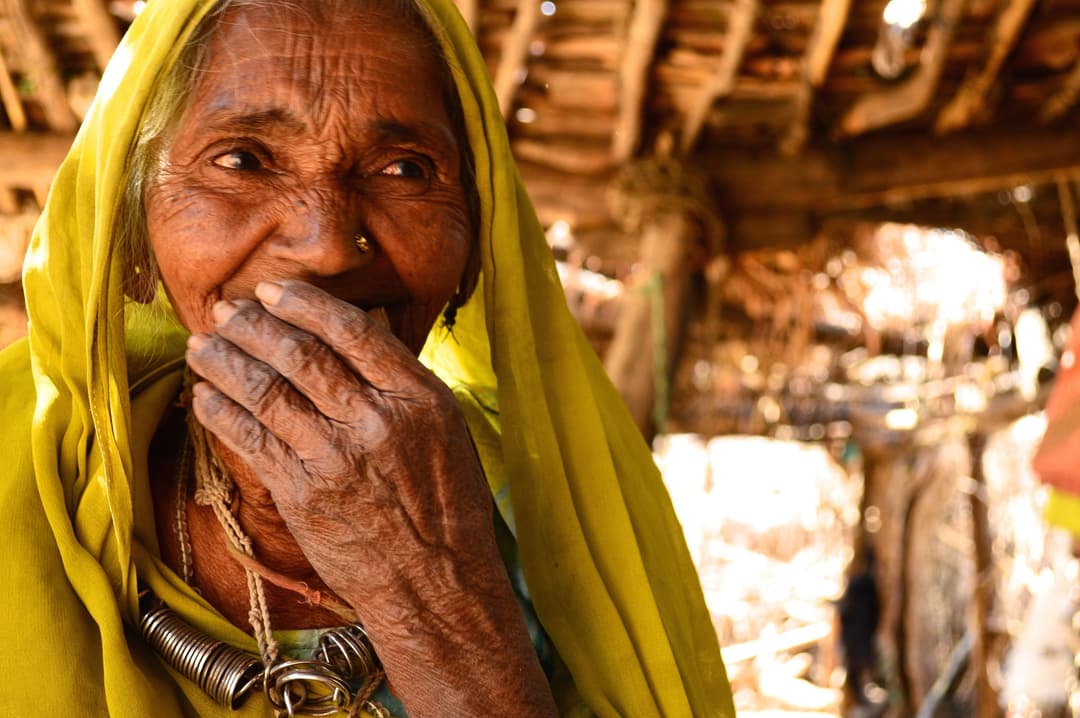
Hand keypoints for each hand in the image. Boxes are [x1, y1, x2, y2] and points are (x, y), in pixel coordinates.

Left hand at [185, 279, 492, 600]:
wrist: (436, 581)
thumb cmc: (447, 505)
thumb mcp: (447, 430)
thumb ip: (403, 380)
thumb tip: (365, 327)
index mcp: (419, 399)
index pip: (353, 333)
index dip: (305, 305)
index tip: (272, 291)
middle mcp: (377, 422)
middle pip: (301, 356)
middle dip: (254, 327)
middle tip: (225, 310)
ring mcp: (337, 459)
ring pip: (268, 393)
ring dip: (226, 363)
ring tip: (201, 346)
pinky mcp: (304, 495)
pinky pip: (251, 441)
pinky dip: (222, 414)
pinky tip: (203, 397)